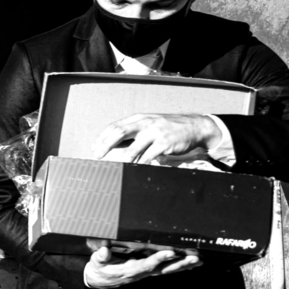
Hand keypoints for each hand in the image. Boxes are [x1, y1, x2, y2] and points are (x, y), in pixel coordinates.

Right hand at [83, 238, 201, 288]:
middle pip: (163, 270)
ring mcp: (146, 273)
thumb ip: (100, 256)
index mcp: (129, 270)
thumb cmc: (99, 269)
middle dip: (179, 264)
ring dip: (183, 266)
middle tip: (194, 258)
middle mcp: (140, 273)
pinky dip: (179, 267)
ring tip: (198, 260)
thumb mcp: (96, 263)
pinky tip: (190, 264)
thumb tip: (104, 251)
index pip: (146, 265)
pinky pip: (166, 270)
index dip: (159, 259)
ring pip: (167, 271)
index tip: (170, 252)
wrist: (100, 280)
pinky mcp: (148, 272)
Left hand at [92, 113, 219, 164]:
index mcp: (139, 118)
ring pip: (133, 148)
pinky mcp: (164, 143)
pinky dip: (140, 164)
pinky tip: (135, 169)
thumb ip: (133, 133)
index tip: (94, 148)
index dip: (102, 137)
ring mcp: (155, 132)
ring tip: (115, 166)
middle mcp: (145, 123)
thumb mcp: (150, 125)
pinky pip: (148, 157)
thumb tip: (112, 145)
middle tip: (97, 156)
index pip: (115, 126)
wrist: (195, 126)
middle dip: (105, 145)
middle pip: (119, 133)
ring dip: (122, 159)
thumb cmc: (168, 128)